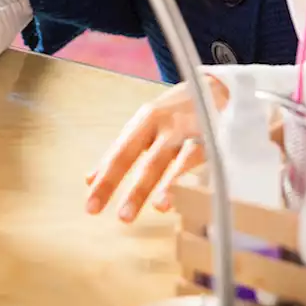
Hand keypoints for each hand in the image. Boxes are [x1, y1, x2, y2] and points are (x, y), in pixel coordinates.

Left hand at [85, 76, 228, 221]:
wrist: (216, 87)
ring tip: (160, 207)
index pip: (120, 154)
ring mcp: (192, 131)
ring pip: (180, 160)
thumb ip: (120, 152)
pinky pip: (208, 159)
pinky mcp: (216, 137)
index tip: (91, 208)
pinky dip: (202, 176)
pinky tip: (196, 195)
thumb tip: (89, 179)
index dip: (106, 181)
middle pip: (148, 161)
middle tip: (123, 218)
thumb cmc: (174, 112)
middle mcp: (166, 126)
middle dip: (136, 190)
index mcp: (144, 122)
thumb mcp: (144, 125)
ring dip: (170, 183)